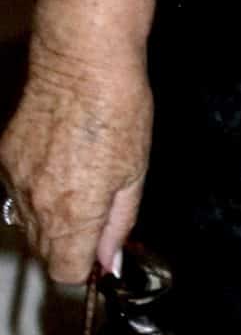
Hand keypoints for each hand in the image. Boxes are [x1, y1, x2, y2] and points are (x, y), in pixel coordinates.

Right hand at [1, 37, 152, 283]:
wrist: (81, 62)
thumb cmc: (118, 111)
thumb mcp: (134, 172)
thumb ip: (119, 223)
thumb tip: (109, 261)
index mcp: (73, 214)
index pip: (66, 272)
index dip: (85, 268)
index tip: (98, 253)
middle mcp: (36, 204)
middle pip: (45, 250)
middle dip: (69, 243)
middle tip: (95, 211)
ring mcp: (15, 181)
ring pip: (28, 222)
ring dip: (50, 216)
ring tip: (78, 179)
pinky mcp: (4, 158)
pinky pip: (17, 190)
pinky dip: (35, 186)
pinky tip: (58, 159)